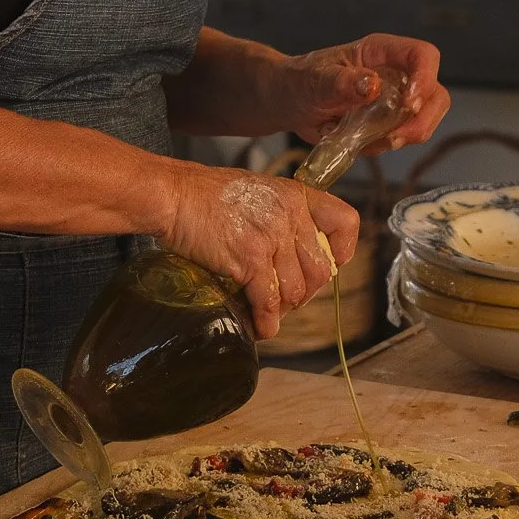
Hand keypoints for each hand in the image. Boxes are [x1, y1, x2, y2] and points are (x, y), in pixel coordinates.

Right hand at [157, 163, 360, 340]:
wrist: (173, 196)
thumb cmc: (205, 195)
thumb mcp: (257, 191)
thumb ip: (282, 216)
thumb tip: (293, 252)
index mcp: (296, 195)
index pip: (345, 223)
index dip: (342, 251)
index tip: (329, 265)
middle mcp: (290, 215)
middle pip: (321, 271)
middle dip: (305, 292)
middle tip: (285, 298)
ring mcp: (272, 237)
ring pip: (296, 291)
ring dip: (283, 309)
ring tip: (267, 311)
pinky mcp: (250, 259)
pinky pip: (268, 300)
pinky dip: (265, 321)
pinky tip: (258, 327)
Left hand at [282, 34, 449, 152]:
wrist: (288, 102)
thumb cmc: (299, 81)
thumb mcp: (314, 80)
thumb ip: (340, 82)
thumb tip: (370, 85)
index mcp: (381, 52)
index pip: (423, 56)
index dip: (425, 78)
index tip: (408, 104)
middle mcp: (395, 74)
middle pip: (435, 94)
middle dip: (422, 119)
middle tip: (396, 137)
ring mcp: (395, 100)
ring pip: (423, 120)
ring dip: (400, 136)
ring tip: (364, 139)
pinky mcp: (388, 123)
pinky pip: (399, 138)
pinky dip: (381, 146)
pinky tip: (355, 141)